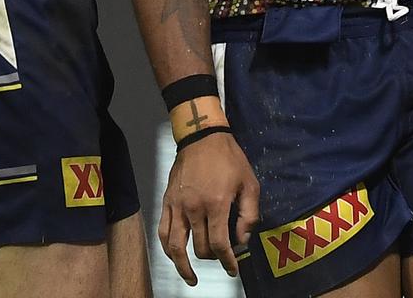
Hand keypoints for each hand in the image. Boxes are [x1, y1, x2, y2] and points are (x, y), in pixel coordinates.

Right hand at [159, 132, 259, 286]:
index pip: (218, 244)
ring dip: (183, 266)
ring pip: (176, 246)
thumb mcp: (249, 183)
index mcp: (216, 204)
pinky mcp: (167, 201)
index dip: (226, 261)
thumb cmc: (228, 158)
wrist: (202, 136)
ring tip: (191, 277)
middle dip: (213, 258)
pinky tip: (175, 256)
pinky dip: (167, 248)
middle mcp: (194, 208)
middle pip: (200, 247)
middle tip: (220, 257)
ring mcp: (178, 205)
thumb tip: (242, 240)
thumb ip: (250, 214)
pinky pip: (163, 231)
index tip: (232, 269)